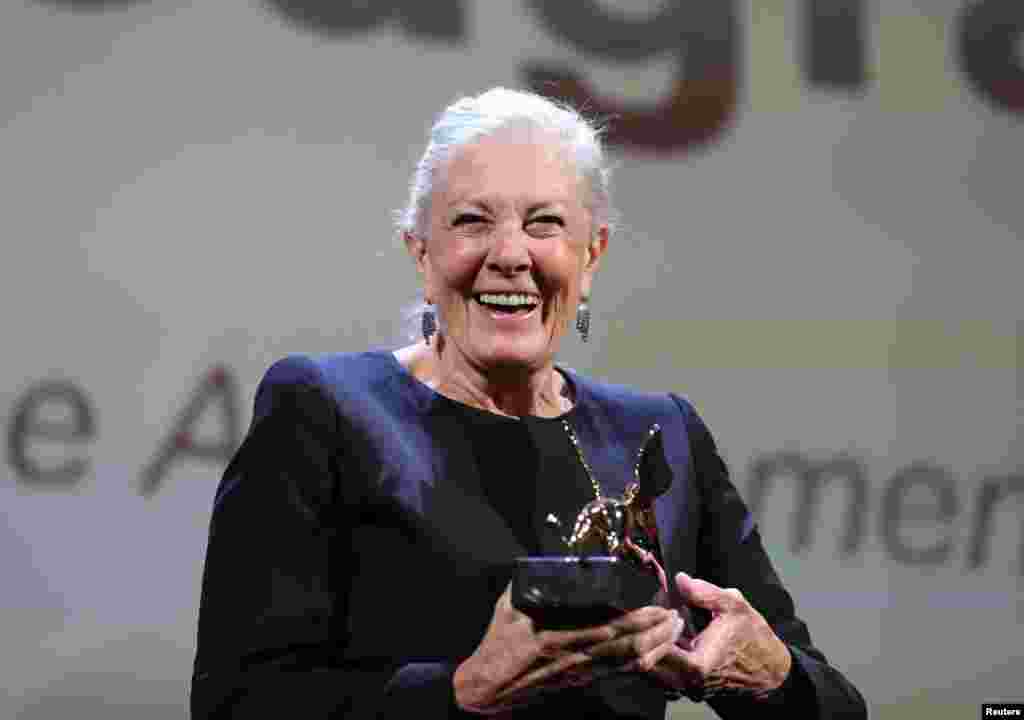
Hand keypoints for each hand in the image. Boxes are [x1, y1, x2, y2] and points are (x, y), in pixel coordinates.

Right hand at [453, 586, 683, 713]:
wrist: (490, 683)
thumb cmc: (499, 641)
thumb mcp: (512, 604)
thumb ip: (534, 584)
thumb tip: (551, 563)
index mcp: (560, 635)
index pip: (608, 628)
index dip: (637, 620)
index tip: (656, 606)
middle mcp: (576, 655)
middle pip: (627, 647)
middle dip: (656, 634)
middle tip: (676, 617)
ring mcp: (581, 672)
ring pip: (627, 663)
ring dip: (654, 649)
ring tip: (673, 633)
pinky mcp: (580, 681)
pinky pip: (617, 674)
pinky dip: (639, 664)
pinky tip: (654, 655)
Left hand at [649, 572, 791, 700]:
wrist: (768, 669)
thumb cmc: (753, 638)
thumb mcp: (735, 606)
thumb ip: (706, 593)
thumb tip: (680, 580)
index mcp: (697, 664)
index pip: (652, 650)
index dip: (652, 625)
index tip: (662, 606)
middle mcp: (686, 682)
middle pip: (643, 660)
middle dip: (644, 632)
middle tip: (658, 610)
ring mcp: (684, 688)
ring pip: (647, 669)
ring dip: (648, 643)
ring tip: (664, 621)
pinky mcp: (684, 688)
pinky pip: (658, 672)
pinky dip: (656, 653)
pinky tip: (668, 636)